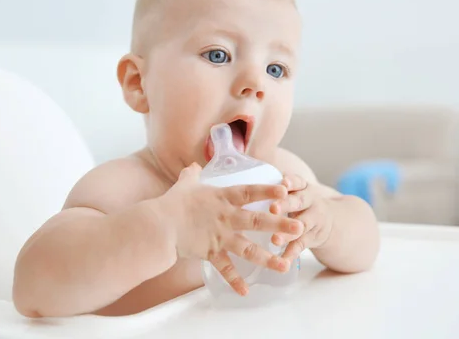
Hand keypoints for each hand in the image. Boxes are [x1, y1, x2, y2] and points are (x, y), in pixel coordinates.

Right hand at [161, 163, 304, 294]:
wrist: (159, 225)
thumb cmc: (172, 203)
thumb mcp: (185, 184)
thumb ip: (192, 175)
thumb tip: (193, 166)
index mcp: (222, 198)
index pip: (250, 192)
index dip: (268, 191)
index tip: (286, 191)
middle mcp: (226, 217)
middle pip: (257, 221)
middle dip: (280, 224)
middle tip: (299, 227)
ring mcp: (220, 237)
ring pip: (248, 249)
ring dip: (268, 258)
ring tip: (286, 265)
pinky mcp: (211, 253)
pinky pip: (225, 269)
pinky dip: (235, 281)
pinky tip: (246, 291)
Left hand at [270, 173, 333, 262]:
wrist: (335, 221)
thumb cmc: (302, 204)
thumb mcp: (297, 193)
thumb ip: (279, 191)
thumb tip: (249, 185)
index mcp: (303, 188)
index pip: (298, 182)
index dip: (291, 182)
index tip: (283, 183)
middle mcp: (311, 201)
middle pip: (299, 202)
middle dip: (286, 205)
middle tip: (272, 209)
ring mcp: (314, 220)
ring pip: (301, 225)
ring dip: (287, 233)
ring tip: (275, 239)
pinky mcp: (313, 237)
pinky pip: (302, 245)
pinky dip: (291, 253)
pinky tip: (282, 260)